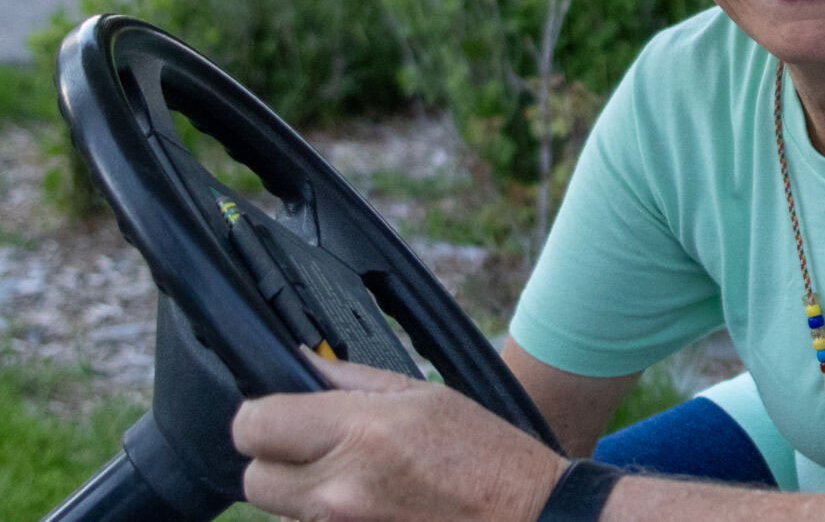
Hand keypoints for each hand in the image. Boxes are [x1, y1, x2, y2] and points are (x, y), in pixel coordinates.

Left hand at [233, 352, 568, 521]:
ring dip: (305, 497)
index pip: (254, 424)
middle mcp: (339, 489)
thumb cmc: (486, 457)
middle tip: (322, 451)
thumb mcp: (427, 396)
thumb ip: (352, 380)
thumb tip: (300, 362)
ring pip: (279, 512)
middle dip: (279, 461)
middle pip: (254, 478)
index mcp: (360, 432)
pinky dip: (327, 520)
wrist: (525, 518)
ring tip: (360, 484)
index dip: (263, 416)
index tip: (282, 415)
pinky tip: (372, 507)